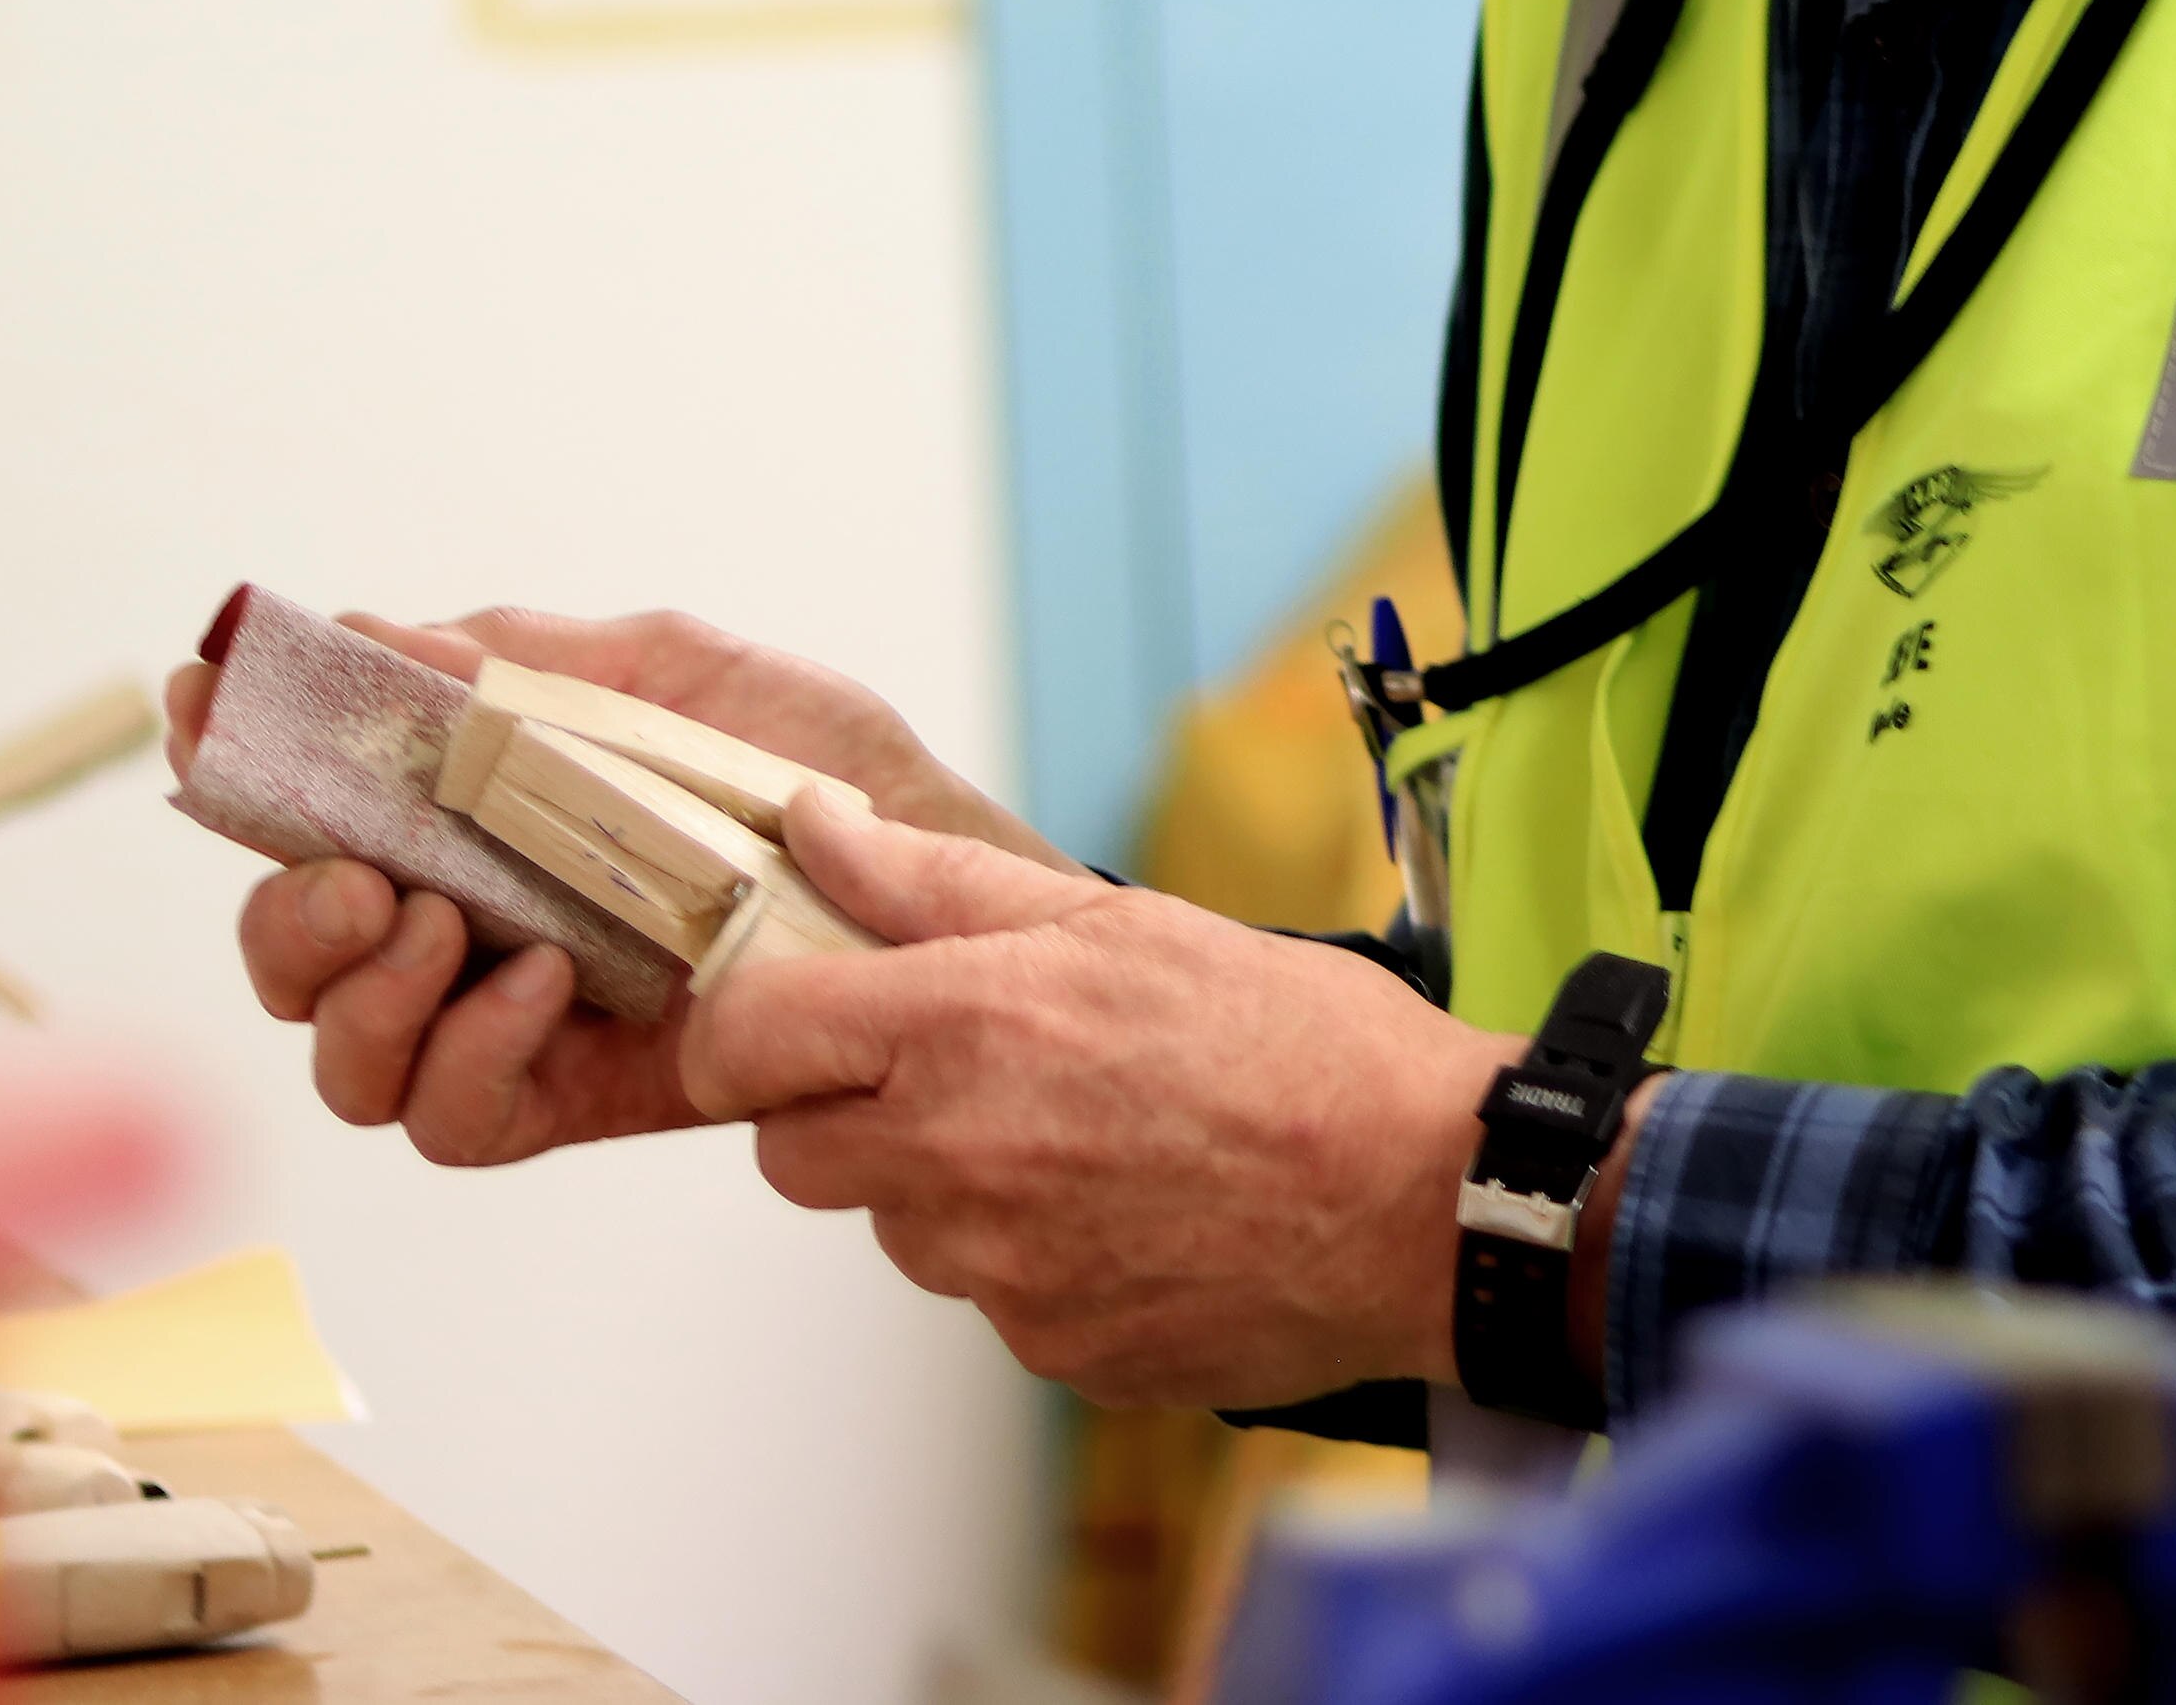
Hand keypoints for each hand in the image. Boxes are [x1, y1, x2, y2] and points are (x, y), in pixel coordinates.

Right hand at [157, 605, 1079, 1167]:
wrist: (933, 877)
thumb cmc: (814, 775)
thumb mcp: (673, 679)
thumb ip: (524, 670)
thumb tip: (378, 635)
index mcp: (466, 815)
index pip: (310, 809)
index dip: (237, 770)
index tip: (203, 715)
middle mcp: (463, 924)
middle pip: (291, 960)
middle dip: (285, 922)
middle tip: (359, 882)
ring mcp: (508, 1019)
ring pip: (347, 1060)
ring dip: (362, 1000)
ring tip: (442, 930)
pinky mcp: (571, 1096)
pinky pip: (457, 1121)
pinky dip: (470, 1055)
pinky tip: (540, 985)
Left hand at [681, 791, 1504, 1408]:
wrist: (1430, 1201)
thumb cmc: (1301, 1045)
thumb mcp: (1119, 918)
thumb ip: (938, 884)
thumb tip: (815, 825)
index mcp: (960, 1028)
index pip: (744, 1043)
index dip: (745, 1028)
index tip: (786, 1020)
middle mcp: (954, 1160)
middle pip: (793, 1156)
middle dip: (845, 1112)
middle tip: (961, 1071)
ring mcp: (998, 1273)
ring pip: (901, 1230)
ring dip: (950, 1187)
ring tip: (1085, 1139)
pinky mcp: (1051, 1350)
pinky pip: (993, 1301)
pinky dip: (1038, 1260)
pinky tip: (1134, 1211)